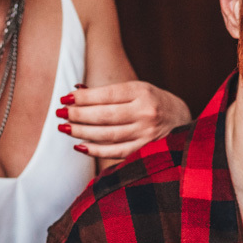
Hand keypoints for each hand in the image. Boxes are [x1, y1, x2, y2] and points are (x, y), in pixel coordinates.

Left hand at [58, 81, 190, 159]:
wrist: (182, 120)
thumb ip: (108, 92)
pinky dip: (96, 150)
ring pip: (108, 134)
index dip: (83, 98)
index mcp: (142, 92)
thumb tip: (76, 90)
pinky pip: (116, 152)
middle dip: (78, 115)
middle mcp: (146, 112)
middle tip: (60, 114)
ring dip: (82, 132)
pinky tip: (80, 146)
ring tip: (65, 128)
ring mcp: (147, 133)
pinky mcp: (146, 150)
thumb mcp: (135, 90)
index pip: (107, 95)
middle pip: (105, 115)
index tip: (64, 99)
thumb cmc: (152, 102)